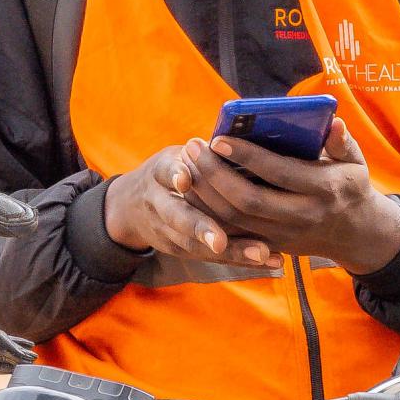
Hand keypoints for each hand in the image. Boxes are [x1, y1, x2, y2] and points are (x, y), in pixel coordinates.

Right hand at [104, 146, 276, 268]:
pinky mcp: (177, 249)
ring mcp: (165, 230)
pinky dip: (240, 259)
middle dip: (200, 228)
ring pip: (196, 245)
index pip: (165, 171)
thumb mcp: (177, 156)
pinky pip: (210, 258)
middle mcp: (158, 202)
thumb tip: (251, 138)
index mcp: (160, 171)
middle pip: (178, 216)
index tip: (185, 180)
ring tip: (262, 254)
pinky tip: (269, 261)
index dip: (174, 174)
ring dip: (233, 251)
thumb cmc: (172, 171)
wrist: (130, 207)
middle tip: (221, 241)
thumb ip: (203, 153)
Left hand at [181, 120, 399, 274]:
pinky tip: (191, 191)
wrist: (354, 234)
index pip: (278, 172)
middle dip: (215, 174)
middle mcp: (302, 216)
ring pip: (234, 220)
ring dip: (205, 193)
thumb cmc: (349, 186)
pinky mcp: (270, 245)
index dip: (246, 156)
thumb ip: (342, 142)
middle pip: (248, 200)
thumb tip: (333, 122)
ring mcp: (284, 236)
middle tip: (192, 147)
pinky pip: (231, 234)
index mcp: (324, 189)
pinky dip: (208, 214)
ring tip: (186, 164)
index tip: (219, 138)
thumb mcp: (355, 162)